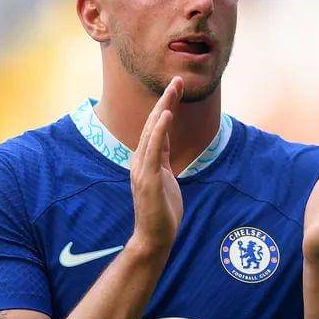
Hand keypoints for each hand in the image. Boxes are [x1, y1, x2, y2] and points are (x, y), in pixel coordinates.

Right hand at [129, 77, 184, 253]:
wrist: (154, 238)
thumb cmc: (161, 212)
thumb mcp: (165, 179)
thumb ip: (162, 161)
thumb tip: (164, 145)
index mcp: (146, 160)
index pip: (157, 127)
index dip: (166, 106)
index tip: (177, 88)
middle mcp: (140, 160)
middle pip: (154, 124)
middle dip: (166, 100)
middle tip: (178, 80)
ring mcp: (142, 169)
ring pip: (153, 132)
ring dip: (164, 108)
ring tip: (174, 89)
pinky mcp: (147, 179)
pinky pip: (153, 149)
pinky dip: (160, 130)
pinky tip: (166, 114)